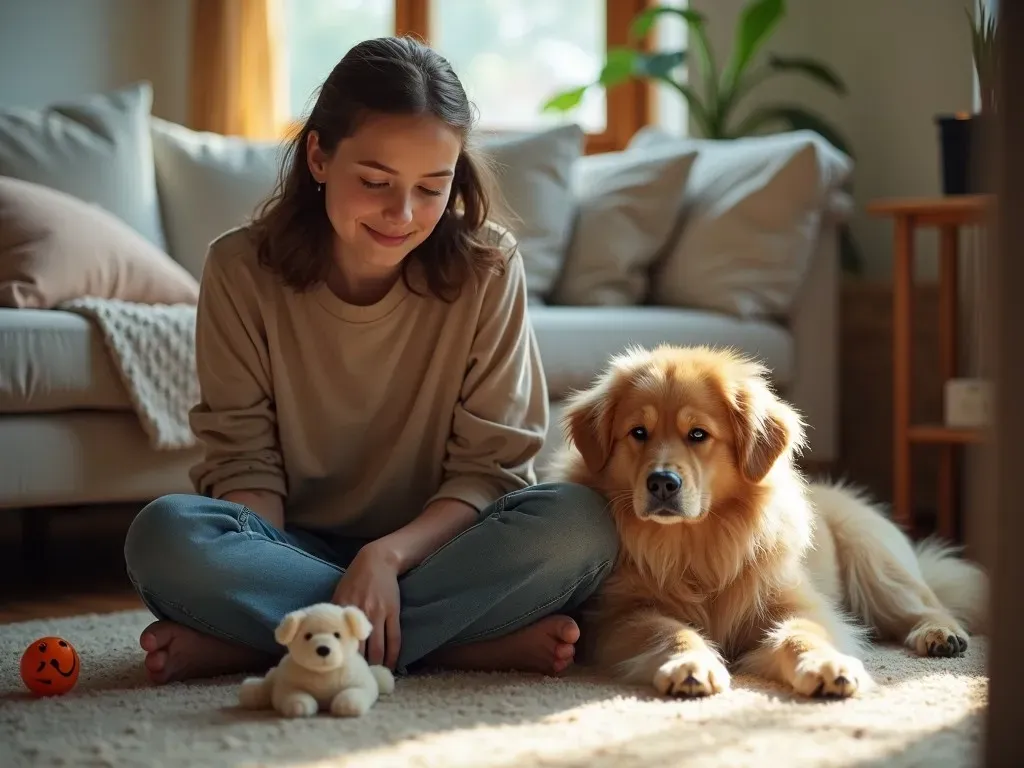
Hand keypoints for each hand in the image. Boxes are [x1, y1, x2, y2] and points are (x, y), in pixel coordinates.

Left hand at [330, 543, 401, 668]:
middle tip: (358, 684)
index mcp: (342, 610)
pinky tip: (391, 666)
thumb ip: (333, 615)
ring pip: (378, 649)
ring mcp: (378, 613)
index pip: (340, 643)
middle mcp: (359, 614)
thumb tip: (322, 636)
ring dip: (377, 667)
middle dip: (359, 669)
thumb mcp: (339, 594)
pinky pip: (394, 639)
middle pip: (359, 650)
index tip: (339, 676)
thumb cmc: (355, 578)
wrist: (377, 561)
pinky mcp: (393, 612)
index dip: (340, 662)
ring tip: (375, 680)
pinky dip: (393, 655)